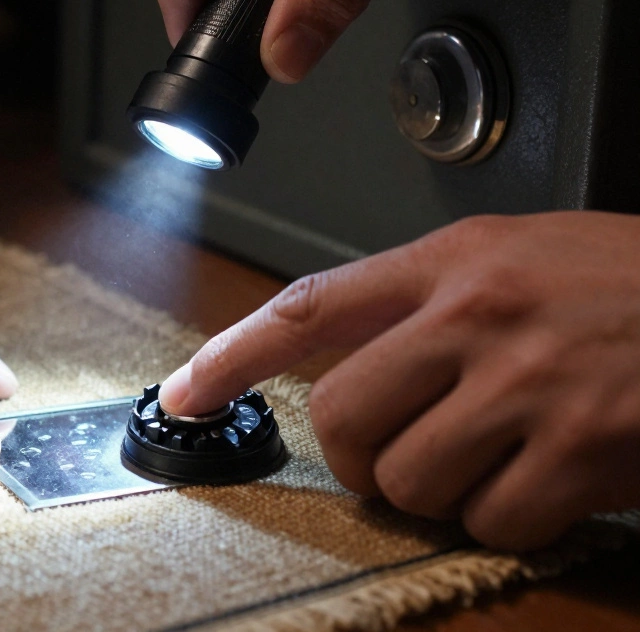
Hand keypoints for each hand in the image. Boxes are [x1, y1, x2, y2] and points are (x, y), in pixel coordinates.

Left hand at [159, 213, 639, 549]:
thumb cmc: (630, 283)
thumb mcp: (518, 256)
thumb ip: (426, 300)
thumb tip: (338, 361)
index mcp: (453, 261)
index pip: (307, 308)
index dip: (230, 357)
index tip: (182, 394)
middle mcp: (478, 316)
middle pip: (342, 417)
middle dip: (361, 456)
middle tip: (400, 452)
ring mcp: (530, 384)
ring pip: (410, 478)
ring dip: (438, 491)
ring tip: (491, 460)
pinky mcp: (582, 449)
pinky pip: (490, 519)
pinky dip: (507, 519)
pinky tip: (546, 483)